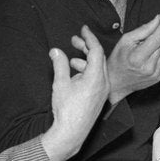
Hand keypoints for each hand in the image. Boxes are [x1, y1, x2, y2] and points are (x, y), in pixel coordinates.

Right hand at [40, 26, 110, 160]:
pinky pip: (98, 77)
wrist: (72, 132)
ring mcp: (104, 90)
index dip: (90, 37)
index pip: (97, 50)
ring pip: (99, 67)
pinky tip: (75, 72)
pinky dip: (88, 70)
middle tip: (74, 39)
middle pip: (99, 57)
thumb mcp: (60, 84)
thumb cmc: (66, 110)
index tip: (83, 28)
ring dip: (86, 59)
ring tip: (72, 56)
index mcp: (96, 77)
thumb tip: (55, 51)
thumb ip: (59, 64)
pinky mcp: (101, 96)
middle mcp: (104, 82)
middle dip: (87, 46)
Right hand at [107, 12, 159, 104]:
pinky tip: (152, 50)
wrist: (116, 82)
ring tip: (151, 38)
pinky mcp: (159, 77)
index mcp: (138, 57)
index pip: (158, 37)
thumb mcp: (125, 41)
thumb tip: (158, 19)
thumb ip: (143, 29)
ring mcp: (155, 74)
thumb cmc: (118, 60)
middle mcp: (149, 67)